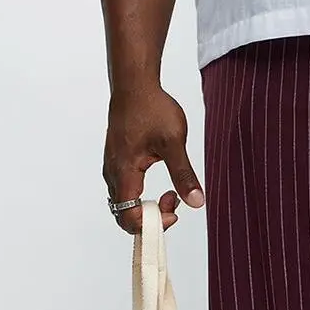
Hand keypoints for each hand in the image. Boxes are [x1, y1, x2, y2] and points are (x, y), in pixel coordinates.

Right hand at [103, 84, 204, 234]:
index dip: (152, 223)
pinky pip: (124, 189)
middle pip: (124, 214)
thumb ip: (184, 174)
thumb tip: (196, 202)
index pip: (129, 217)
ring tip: (170, 190)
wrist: (135, 85)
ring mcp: (112, 167)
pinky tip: (160, 178)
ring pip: (124, 202)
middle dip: (151, 216)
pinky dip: (141, 194)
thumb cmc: (151, 108)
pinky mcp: (116, 160)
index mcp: (123, 173)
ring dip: (147, 205)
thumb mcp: (174, 142)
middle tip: (173, 198)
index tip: (174, 211)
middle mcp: (112, 174)